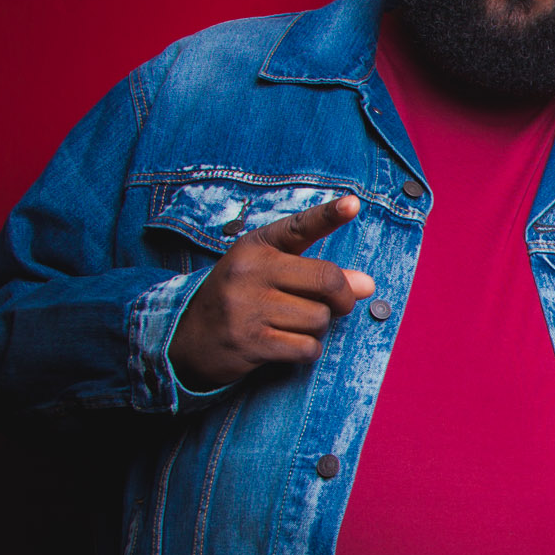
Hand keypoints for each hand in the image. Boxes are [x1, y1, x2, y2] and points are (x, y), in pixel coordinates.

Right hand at [169, 195, 375, 389]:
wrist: (188, 340)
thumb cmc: (241, 300)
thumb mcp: (271, 275)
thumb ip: (317, 274)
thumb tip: (367, 285)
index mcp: (257, 245)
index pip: (300, 226)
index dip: (329, 215)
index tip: (353, 203)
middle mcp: (250, 270)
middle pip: (327, 280)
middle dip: (343, 298)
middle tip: (338, 305)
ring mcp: (247, 305)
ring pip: (319, 318)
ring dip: (318, 328)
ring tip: (293, 326)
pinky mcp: (249, 341)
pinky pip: (306, 347)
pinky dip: (307, 350)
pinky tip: (288, 345)